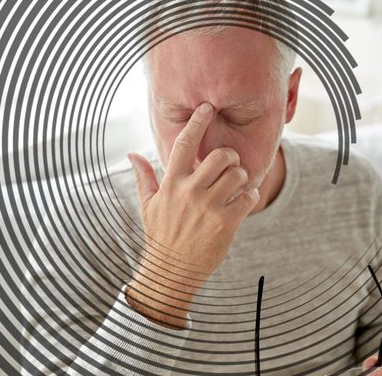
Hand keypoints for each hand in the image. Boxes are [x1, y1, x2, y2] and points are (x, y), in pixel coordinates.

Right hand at [124, 102, 259, 327]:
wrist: (170, 273)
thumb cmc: (160, 236)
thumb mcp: (147, 206)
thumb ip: (144, 177)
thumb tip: (132, 154)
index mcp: (171, 184)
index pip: (184, 145)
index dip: (197, 122)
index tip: (207, 107)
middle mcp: (190, 192)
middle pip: (220, 156)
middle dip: (230, 156)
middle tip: (230, 164)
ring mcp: (209, 208)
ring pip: (238, 174)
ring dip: (242, 176)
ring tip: (236, 184)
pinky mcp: (226, 223)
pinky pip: (248, 197)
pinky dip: (250, 196)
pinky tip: (242, 201)